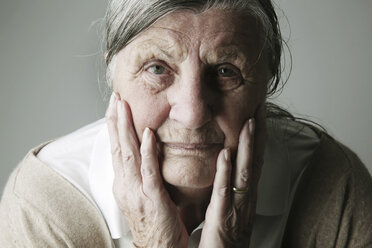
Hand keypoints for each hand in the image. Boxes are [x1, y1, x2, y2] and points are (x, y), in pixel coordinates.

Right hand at [106, 93, 187, 247]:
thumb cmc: (154, 221)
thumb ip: (141, 172)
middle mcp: (125, 184)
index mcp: (123, 183)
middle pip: (117, 147)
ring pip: (128, 154)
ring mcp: (136, 190)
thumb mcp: (141, 194)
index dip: (114, 127)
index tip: (114, 107)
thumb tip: (144, 151)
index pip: (116, 149)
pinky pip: (148, 170)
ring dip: (126, 128)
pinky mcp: (151, 197)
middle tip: (115, 98)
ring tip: (123, 106)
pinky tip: (146, 133)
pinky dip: (146, 151)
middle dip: (116, 121)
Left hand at [199, 103, 266, 247]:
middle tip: (259, 107)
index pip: (255, 159)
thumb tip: (229, 165)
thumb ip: (232, 185)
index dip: (258, 136)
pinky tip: (226, 154)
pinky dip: (227, 172)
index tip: (257, 113)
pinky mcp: (223, 216)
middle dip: (258, 133)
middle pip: (256, 160)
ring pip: (245, 171)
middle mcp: (246, 196)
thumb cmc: (227, 235)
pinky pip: (225, 191)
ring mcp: (237, 205)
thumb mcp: (233, 205)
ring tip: (249, 122)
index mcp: (246, 192)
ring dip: (248, 146)